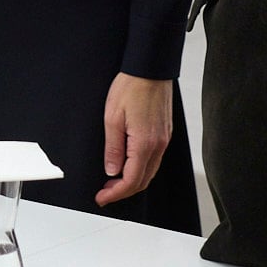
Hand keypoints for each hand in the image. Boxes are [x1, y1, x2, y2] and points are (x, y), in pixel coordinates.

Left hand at [98, 73, 174, 206]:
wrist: (150, 68)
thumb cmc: (131, 87)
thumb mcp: (112, 117)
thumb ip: (113, 148)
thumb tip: (111, 170)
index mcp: (144, 143)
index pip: (131, 180)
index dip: (115, 194)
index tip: (102, 198)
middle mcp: (158, 145)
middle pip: (143, 181)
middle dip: (123, 191)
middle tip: (105, 192)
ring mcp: (164, 140)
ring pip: (150, 172)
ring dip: (132, 181)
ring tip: (113, 181)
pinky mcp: (165, 133)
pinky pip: (154, 160)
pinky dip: (141, 169)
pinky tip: (128, 165)